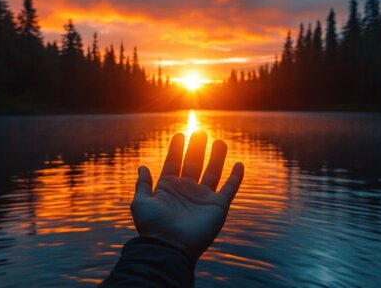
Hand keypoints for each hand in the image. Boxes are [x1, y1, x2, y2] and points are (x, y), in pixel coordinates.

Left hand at [130, 131, 244, 259]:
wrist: (170, 247)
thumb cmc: (153, 227)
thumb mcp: (141, 203)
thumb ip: (143, 185)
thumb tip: (142, 167)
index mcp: (168, 188)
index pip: (174, 162)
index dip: (177, 149)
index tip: (179, 134)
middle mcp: (186, 191)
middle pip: (194, 164)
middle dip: (197, 148)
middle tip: (200, 132)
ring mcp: (203, 198)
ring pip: (213, 172)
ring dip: (217, 157)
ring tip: (220, 142)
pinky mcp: (217, 207)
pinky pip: (229, 189)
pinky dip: (235, 177)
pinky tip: (238, 165)